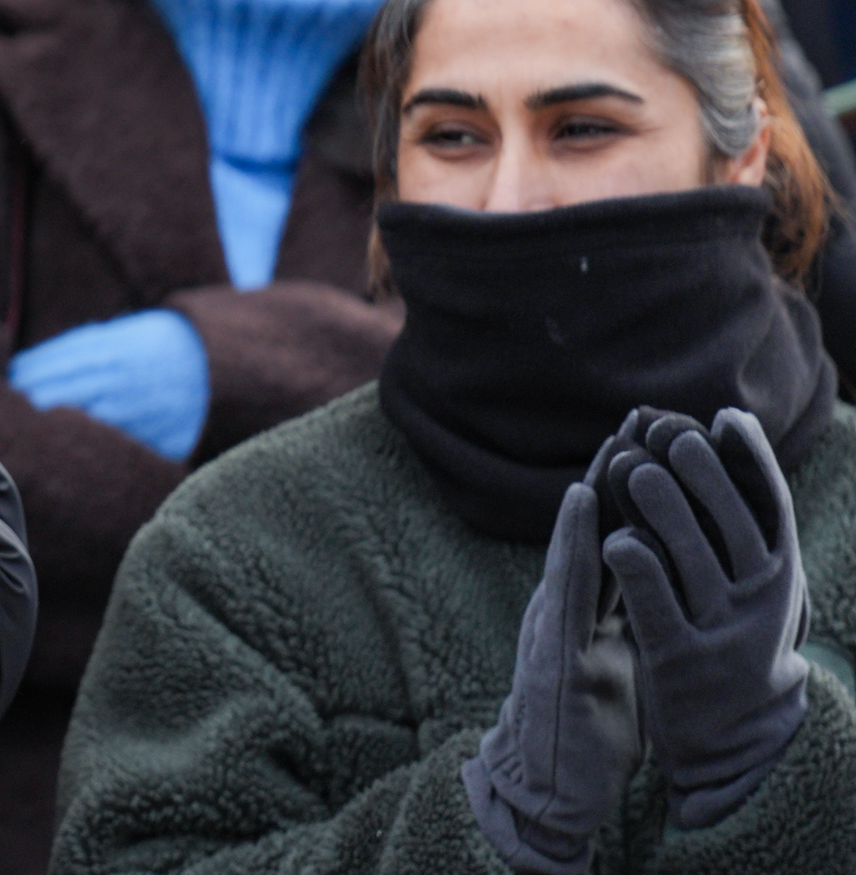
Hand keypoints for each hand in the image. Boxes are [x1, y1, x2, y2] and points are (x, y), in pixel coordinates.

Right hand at [463, 450, 639, 872]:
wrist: (544, 786)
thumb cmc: (581, 726)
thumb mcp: (611, 658)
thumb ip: (619, 616)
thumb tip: (645, 578)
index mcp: (583, 609)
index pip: (613, 539)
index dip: (632, 490)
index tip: (655, 438)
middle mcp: (564, 603)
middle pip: (596, 528)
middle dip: (619, 471)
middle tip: (642, 412)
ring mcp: (555, 622)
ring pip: (580, 541)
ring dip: (597, 485)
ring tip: (617, 435)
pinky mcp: (557, 648)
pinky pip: (568, 584)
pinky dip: (574, 536)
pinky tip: (582, 497)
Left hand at [601, 407, 810, 829]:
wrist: (736, 736)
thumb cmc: (736, 633)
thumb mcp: (757, 581)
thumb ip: (744, 521)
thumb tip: (732, 428)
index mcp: (781, 576)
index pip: (775, 509)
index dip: (754, 462)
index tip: (727, 416)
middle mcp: (759, 602)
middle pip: (735, 529)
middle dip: (705, 478)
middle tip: (673, 432)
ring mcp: (720, 631)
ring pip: (692, 563)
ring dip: (663, 514)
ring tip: (632, 469)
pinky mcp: (679, 660)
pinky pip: (656, 609)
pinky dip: (638, 572)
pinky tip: (614, 539)